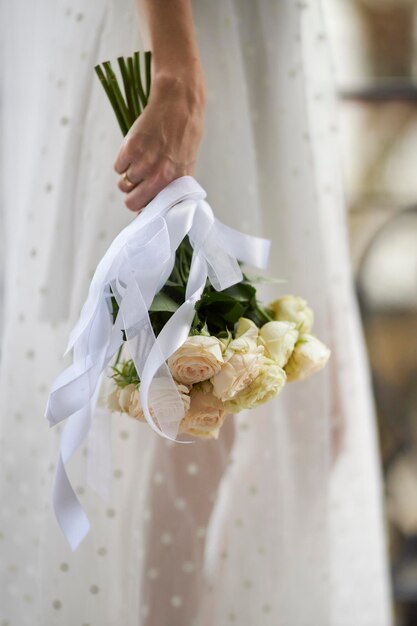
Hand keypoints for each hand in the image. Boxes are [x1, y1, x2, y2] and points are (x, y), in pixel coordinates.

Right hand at [114, 73, 205, 211]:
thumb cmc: (184, 137)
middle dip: (132, 195)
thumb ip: (171, 188)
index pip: (149, 209)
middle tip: (137, 183)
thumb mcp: (185, 168)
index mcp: (173, 184)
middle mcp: (158, 176)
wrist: (178, 106)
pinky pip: (118, 166)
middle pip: (131, 201)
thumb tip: (153, 207)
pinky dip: (123, 161)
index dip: (144, 205)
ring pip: (123, 183)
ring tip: (140, 160)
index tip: (144, 200)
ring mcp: (143, 162)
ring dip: (128, 175)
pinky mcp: (130, 148)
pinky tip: (135, 150)